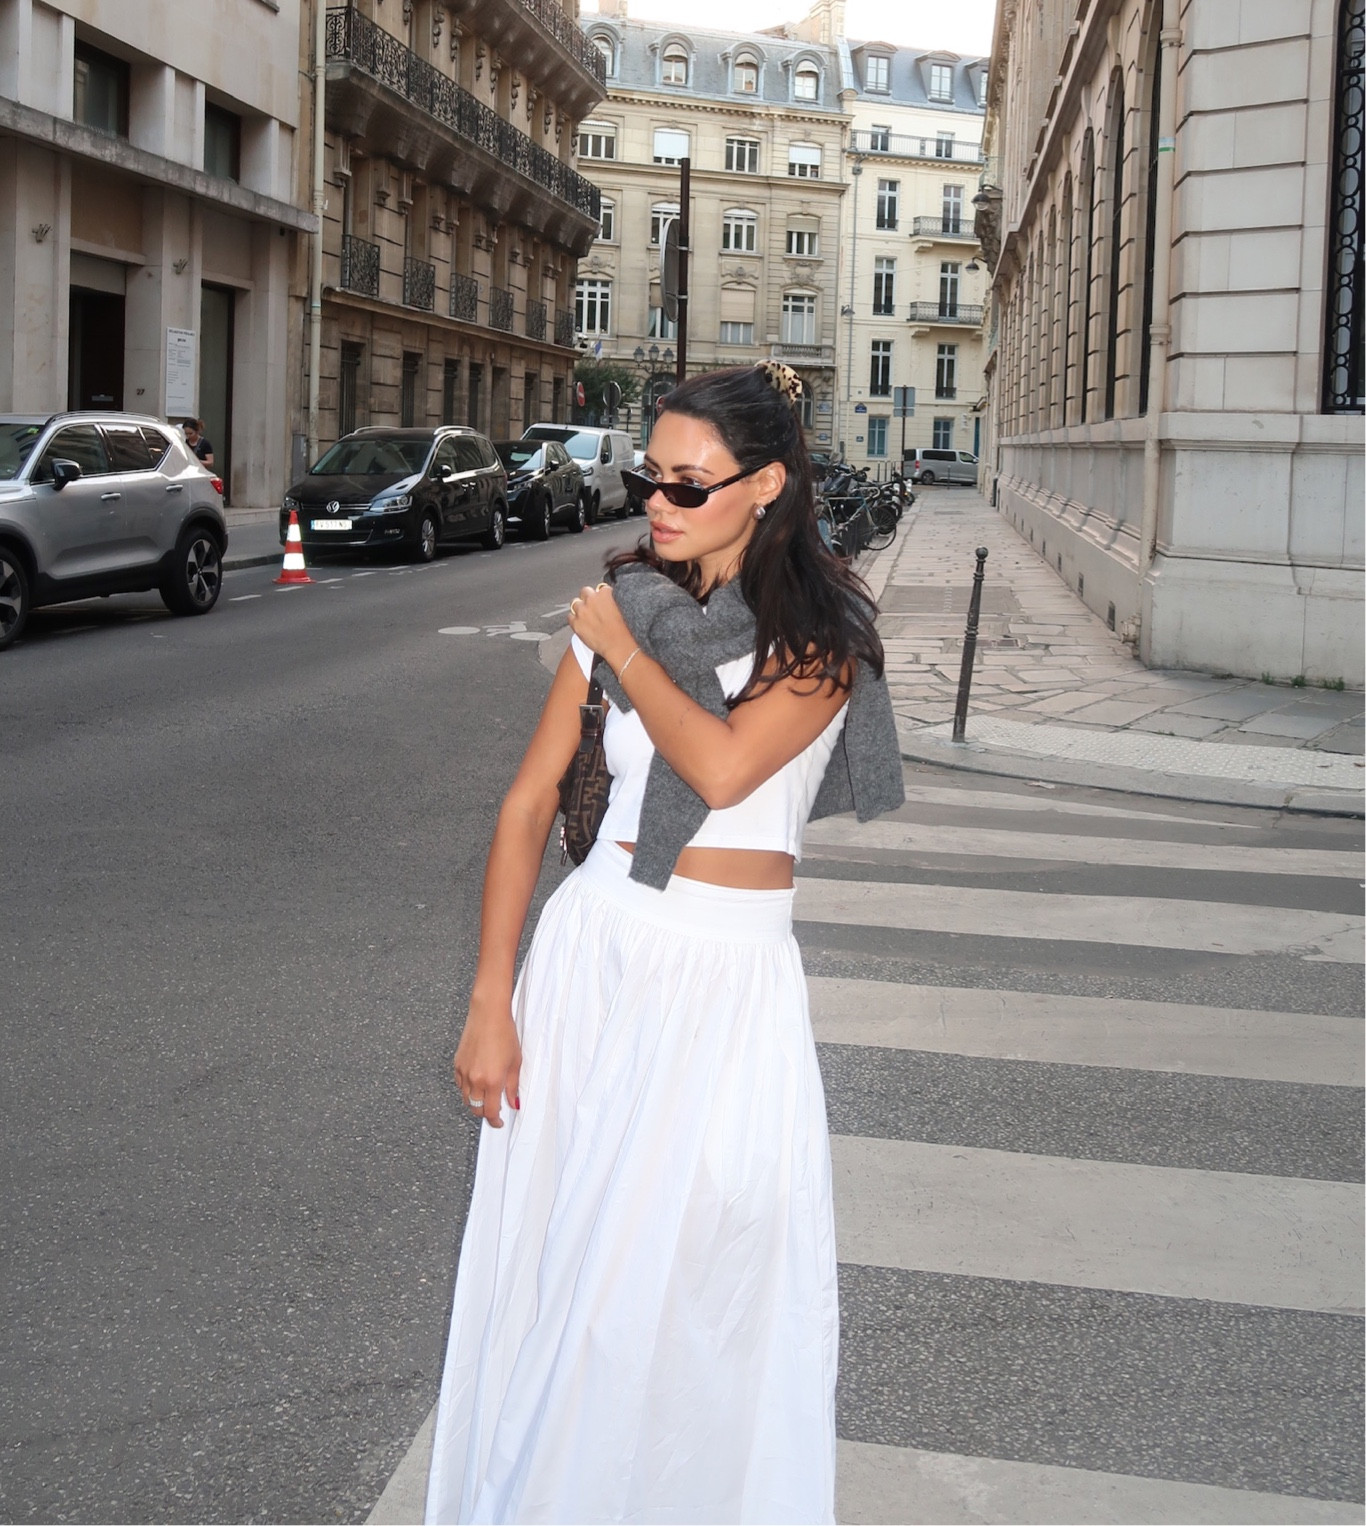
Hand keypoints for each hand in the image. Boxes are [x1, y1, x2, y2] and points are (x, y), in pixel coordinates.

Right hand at [453, 995, 521, 1127]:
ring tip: (486, 1095)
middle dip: (485, 1113)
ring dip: (475, 1102)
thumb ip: (513, 1086)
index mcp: (492, 1081)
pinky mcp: (457, 1064)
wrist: (488, 1015)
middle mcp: (475, 1080)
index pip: (490, 1112)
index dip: (495, 1121)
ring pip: (466, 1099)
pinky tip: (476, 1082)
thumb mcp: (516, 1062)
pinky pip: (460, 1085)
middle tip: (494, 1110)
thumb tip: (514, 1103)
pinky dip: (467, 1089)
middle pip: (476, 1109)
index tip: (499, 1122)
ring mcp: (464, 1072)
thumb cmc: (505, 1034)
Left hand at [567, 584, 634, 669]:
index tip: (604, 603)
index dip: (602, 596)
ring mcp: (582, 611)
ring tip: (587, 617)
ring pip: (575, 603)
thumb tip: (610, 599)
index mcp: (606, 592)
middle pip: (585, 591)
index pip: (600, 588)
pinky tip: (582, 624)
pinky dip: (575, 619)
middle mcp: (592, 599)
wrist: (621, 646)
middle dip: (589, 598)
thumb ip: (615, 599)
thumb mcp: (625, 607)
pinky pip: (570, 617)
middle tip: (594, 608)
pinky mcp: (576, 623)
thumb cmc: (627, 630)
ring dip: (580, 608)